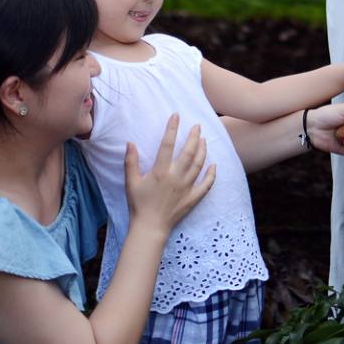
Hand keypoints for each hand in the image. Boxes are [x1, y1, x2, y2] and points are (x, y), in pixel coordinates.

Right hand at [124, 114, 215, 233]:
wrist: (149, 227)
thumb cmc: (138, 204)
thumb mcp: (131, 182)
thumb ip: (130, 162)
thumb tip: (130, 143)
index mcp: (160, 171)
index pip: (167, 144)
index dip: (172, 128)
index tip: (176, 116)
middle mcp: (176, 177)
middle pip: (188, 152)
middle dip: (194, 136)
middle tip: (197, 126)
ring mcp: (186, 187)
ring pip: (198, 164)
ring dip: (202, 150)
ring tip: (204, 140)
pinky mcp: (193, 198)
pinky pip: (206, 185)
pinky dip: (211, 174)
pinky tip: (213, 165)